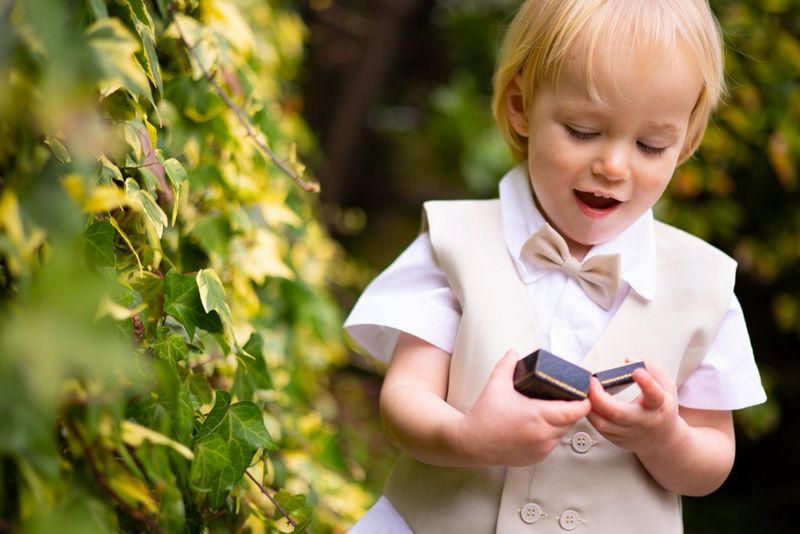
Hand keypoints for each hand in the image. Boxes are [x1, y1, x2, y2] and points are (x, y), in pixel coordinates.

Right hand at [457, 349, 590, 465]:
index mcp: (537, 416)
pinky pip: (553, 444)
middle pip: (572, 421)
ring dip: (563, 423)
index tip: (581, 393)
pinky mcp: (537, 458)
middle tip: (565, 397)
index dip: (583, 401)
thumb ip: (507, 365)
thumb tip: (514, 352)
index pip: (575, 411)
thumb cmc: (484, 417)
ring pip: (564, 433)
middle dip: (572, 409)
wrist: (471, 443)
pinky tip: (542, 425)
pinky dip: (552, 434)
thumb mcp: (496, 385)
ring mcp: (541, 449)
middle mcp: (542, 435)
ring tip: (553, 410)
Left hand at [586, 361, 679, 454]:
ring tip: (585, 389)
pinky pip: (597, 427)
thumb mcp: (666, 387)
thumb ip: (652, 369)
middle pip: (618, 413)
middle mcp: (642, 421)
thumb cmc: (662, 409)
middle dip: (600, 397)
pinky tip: (587, 400)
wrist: (662, 439)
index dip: (647, 383)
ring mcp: (627, 432)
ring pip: (602, 423)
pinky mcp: (614, 438)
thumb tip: (630, 359)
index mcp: (658, 406)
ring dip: (589, 404)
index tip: (636, 371)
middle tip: (592, 381)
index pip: (654, 395)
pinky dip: (589, 412)